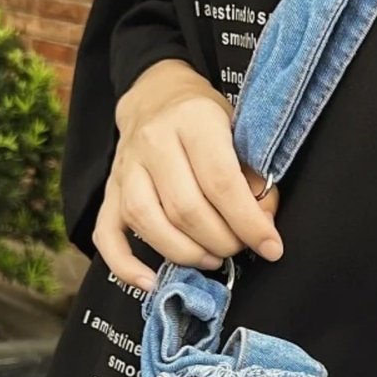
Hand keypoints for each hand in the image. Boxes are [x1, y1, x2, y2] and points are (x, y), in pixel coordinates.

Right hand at [93, 58, 282, 292]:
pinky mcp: (109, 190)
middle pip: (186, 209)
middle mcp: (154, 142)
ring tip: (212, 257)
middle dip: (221, 240)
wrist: (157, 95)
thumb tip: (263, 225)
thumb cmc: (206, 120)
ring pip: (149, 222)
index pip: (220, 182)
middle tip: (239, 247)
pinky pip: (106, 233)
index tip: (270, 246)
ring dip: (186, 253)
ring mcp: (125, 168)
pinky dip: (124, 265)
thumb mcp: (240, 132)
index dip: (248, 222)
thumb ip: (255, 177)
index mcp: (193, 121)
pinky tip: (150, 281)